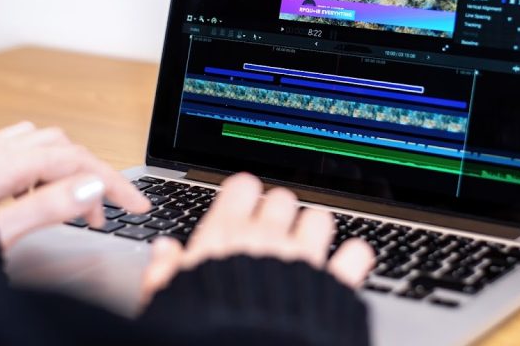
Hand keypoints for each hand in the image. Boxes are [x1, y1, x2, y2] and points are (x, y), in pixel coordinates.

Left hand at [0, 121, 149, 248]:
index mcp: (2, 167)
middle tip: (102, 215)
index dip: (112, 182)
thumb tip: (91, 186)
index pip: (75, 163)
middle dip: (92, 175)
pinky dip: (38, 159)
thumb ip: (46, 207)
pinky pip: (14, 144)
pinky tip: (35, 184)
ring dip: (66, 164)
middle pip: (62, 147)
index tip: (137, 205)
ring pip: (39, 140)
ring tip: (72, 200)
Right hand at [141, 173, 374, 304]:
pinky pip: (356, 253)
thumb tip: (165, 252)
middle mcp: (265, 239)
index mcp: (223, 238)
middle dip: (278, 214)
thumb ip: (164, 272)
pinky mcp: (334, 285)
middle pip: (281, 199)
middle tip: (270, 236)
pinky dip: (353, 258)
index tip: (243, 206)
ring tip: (305, 251)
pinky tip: (345, 267)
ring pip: (319, 218)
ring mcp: (303, 259)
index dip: (243, 196)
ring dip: (314, 231)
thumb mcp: (167, 304)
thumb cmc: (204, 334)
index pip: (241, 187)